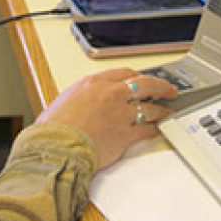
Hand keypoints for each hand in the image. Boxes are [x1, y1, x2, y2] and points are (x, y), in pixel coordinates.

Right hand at [36, 68, 178, 169]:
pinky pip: (147, 130)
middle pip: (144, 84)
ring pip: (150, 107)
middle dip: (159, 85)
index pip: (123, 73)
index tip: (141, 79)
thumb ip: (80, 99)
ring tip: (168, 110)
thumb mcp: (64, 101)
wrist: (57, 147)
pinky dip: (155, 129)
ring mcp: (121, 114)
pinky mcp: (126, 135)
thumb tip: (83, 104)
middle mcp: (110, 95)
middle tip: (167, 88)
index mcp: (93, 83)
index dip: (136, 76)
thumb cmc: (53, 128)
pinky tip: (158, 129)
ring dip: (161, 109)